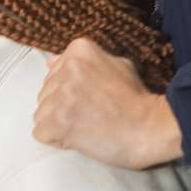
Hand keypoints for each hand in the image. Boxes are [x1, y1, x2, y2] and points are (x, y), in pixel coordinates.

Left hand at [33, 38, 183, 170]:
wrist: (150, 129)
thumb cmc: (138, 100)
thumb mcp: (118, 66)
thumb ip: (84, 62)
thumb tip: (50, 59)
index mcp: (79, 51)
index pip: (53, 71)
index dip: (70, 89)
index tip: (90, 97)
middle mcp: (66, 69)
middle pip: (45, 92)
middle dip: (61, 106)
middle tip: (90, 114)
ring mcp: (60, 96)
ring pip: (41, 112)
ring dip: (58, 123)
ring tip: (85, 127)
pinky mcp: (56, 122)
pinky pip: (40, 132)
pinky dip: (55, 139)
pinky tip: (77, 137)